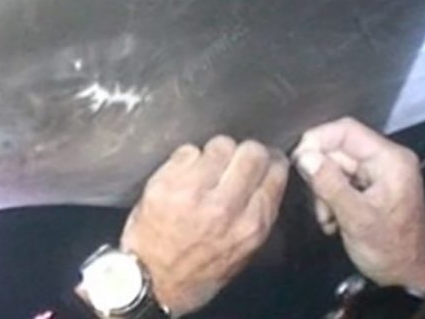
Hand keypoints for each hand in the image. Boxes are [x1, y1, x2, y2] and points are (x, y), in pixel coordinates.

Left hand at [121, 137, 287, 314]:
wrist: (150, 280)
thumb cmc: (196, 272)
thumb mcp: (241, 253)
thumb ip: (257, 216)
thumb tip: (267, 181)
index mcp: (250, 226)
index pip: (274, 172)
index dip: (270, 161)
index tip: (264, 160)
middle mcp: (225, 206)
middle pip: (251, 151)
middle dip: (244, 151)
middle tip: (233, 160)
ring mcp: (193, 192)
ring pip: (220, 145)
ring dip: (214, 153)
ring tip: (206, 168)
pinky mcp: (165, 183)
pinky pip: (188, 150)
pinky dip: (187, 158)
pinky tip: (183, 174)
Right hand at [293, 117, 424, 293]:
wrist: (408, 278)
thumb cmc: (389, 249)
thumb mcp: (356, 217)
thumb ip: (329, 184)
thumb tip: (303, 156)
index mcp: (389, 160)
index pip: (346, 131)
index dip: (317, 139)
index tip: (297, 160)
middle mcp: (384, 160)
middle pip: (337, 149)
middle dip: (320, 174)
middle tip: (315, 200)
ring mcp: (377, 174)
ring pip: (334, 166)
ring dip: (323, 191)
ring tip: (327, 217)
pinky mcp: (369, 188)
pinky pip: (339, 181)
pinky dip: (329, 198)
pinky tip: (332, 220)